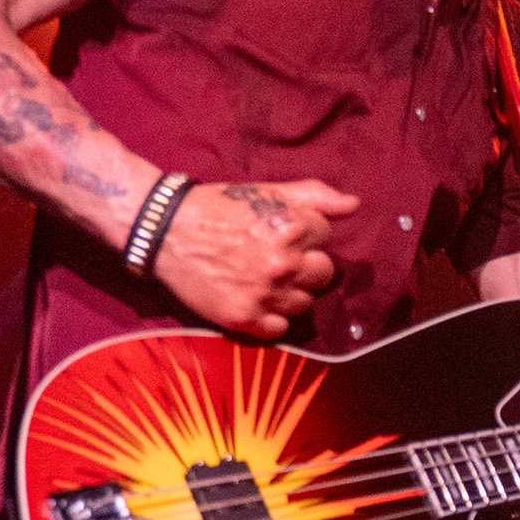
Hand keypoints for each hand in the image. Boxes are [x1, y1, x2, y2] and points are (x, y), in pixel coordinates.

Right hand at [151, 180, 355, 338]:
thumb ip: (316, 196)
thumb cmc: (219, 207)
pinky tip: (256, 300)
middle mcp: (281, 263)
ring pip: (305, 302)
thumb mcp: (268, 191)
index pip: (327, 236)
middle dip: (307, 264)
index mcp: (291, 228)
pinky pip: (280, 328)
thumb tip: (354, 205)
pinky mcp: (242, 318)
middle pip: (324, 273)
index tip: (284, 232)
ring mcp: (262, 293)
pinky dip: (271, 318)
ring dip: (291, 292)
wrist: (164, 231)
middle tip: (278, 257)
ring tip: (265, 278)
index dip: (308, 233)